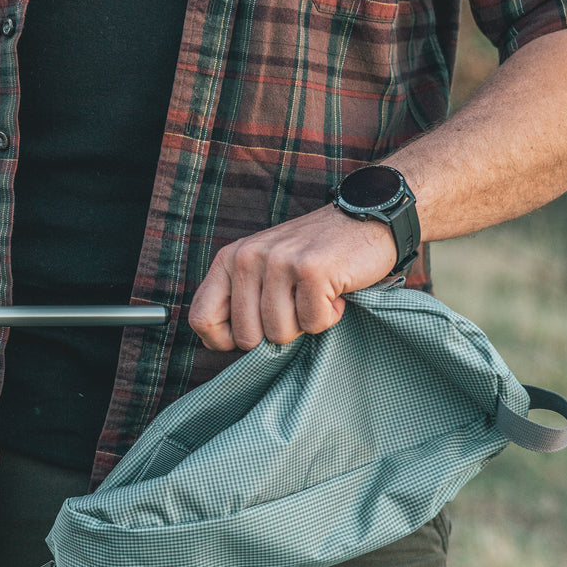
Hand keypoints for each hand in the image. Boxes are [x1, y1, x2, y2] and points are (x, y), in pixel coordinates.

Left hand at [187, 206, 397, 350]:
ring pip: (279, 333)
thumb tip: (222, 345)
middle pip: (246, 336)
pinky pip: (312, 323)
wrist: (365, 220)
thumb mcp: (263, 270)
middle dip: (276, 333)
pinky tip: (334, 291)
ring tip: (315, 294)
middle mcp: (247, 258)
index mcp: (228, 260)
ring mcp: (278, 262)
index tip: (252, 335)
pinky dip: (329, 316)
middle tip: (296, 306)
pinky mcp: (311, 269)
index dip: (223, 340)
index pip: (201, 319)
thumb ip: (239, 299)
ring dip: (305, 324)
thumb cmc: (312, 256)